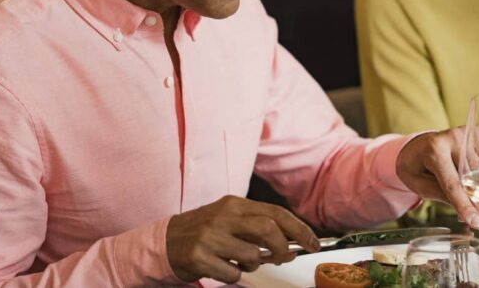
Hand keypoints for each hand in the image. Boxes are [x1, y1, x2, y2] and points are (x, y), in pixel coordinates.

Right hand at [166, 195, 319, 282]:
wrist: (165, 241)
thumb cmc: (203, 231)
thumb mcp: (230, 219)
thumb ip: (258, 227)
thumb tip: (292, 244)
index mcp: (234, 204)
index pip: (276, 213)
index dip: (299, 229)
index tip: (313, 242)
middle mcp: (223, 216)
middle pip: (268, 229)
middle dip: (282, 247)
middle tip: (283, 257)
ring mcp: (210, 236)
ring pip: (252, 255)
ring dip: (253, 264)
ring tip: (240, 260)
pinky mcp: (198, 256)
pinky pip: (232, 273)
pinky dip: (234, 274)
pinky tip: (223, 267)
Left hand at [396, 128, 478, 229]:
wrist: (418, 145)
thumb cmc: (417, 166)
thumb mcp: (419, 185)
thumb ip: (443, 197)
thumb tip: (469, 215)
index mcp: (434, 150)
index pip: (453, 183)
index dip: (465, 205)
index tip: (477, 222)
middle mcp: (453, 138)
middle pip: (474, 177)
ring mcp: (469, 133)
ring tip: (468, 187)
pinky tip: (473, 169)